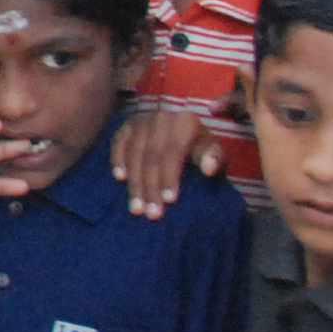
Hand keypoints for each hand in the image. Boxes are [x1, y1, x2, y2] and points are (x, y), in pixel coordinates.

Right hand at [112, 104, 221, 218]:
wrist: (184, 131)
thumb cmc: (200, 148)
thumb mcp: (213, 152)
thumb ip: (214, 158)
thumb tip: (209, 168)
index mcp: (185, 122)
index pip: (173, 153)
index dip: (170, 177)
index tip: (170, 201)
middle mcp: (160, 117)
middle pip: (151, 157)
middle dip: (150, 187)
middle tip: (151, 213)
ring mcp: (141, 120)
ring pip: (134, 154)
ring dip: (134, 184)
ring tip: (136, 208)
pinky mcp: (127, 126)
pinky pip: (118, 143)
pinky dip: (117, 160)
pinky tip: (120, 178)